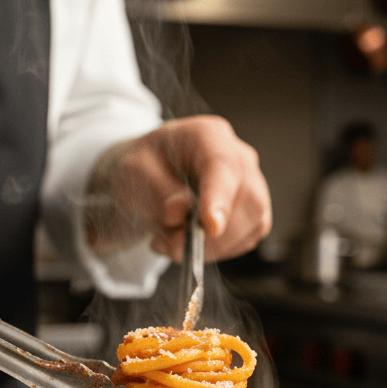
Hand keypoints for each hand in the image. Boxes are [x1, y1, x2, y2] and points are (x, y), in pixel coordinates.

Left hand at [86, 114, 271, 261]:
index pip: (223, 166)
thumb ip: (156, 191)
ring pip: (252, 224)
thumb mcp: (133, 172)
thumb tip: (181, 212)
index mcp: (207, 136)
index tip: (211, 228)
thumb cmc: (144, 167)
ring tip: (171, 241)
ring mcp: (251, 184)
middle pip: (249, 200)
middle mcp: (239, 156)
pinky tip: (188, 242)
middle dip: (214, 236)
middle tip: (173, 246)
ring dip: (212, 247)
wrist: (149, 176)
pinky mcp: (253, 212)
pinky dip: (216, 251)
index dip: (219, 199)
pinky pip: (246, 239)